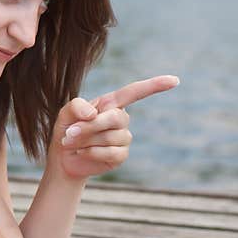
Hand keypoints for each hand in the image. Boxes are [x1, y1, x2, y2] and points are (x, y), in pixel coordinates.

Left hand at [50, 75, 179, 180]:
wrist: (63, 158)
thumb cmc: (66, 130)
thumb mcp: (65, 113)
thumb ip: (76, 106)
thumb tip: (94, 114)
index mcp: (111, 104)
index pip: (135, 92)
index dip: (155, 86)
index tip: (174, 80)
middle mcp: (121, 119)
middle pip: (114, 118)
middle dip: (89, 126)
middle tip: (69, 132)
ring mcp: (123, 138)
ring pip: (110, 137)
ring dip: (85, 141)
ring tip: (72, 143)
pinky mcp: (121, 155)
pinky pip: (110, 152)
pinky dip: (91, 152)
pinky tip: (82, 153)